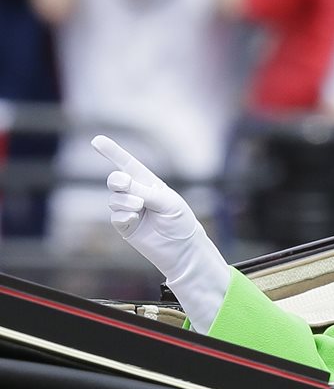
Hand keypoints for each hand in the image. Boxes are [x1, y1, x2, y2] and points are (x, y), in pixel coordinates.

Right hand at [92, 135, 229, 332]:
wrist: (182, 248)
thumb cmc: (180, 222)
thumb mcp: (168, 202)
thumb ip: (145, 192)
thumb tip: (124, 185)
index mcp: (150, 183)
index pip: (128, 164)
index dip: (113, 152)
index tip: (96, 139)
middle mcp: (137, 194)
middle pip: (115, 180)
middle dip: (117, 180)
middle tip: (126, 184)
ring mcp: (130, 210)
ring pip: (114, 199)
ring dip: (125, 201)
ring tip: (140, 207)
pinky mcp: (125, 226)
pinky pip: (115, 216)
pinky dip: (123, 216)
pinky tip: (134, 220)